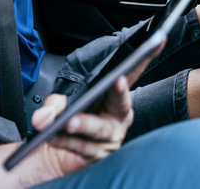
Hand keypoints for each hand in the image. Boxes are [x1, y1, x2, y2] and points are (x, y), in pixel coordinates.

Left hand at [29, 40, 164, 176]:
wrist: (57, 155)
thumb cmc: (68, 122)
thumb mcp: (60, 105)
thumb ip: (54, 105)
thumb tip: (45, 117)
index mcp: (114, 96)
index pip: (131, 73)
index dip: (145, 57)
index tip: (155, 43)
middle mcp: (118, 116)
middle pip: (122, 102)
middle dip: (119, 92)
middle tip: (116, 81)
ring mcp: (111, 138)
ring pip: (99, 129)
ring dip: (81, 123)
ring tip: (67, 121)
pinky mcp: (99, 156)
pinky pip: (84, 147)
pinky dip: (66, 142)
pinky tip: (52, 137)